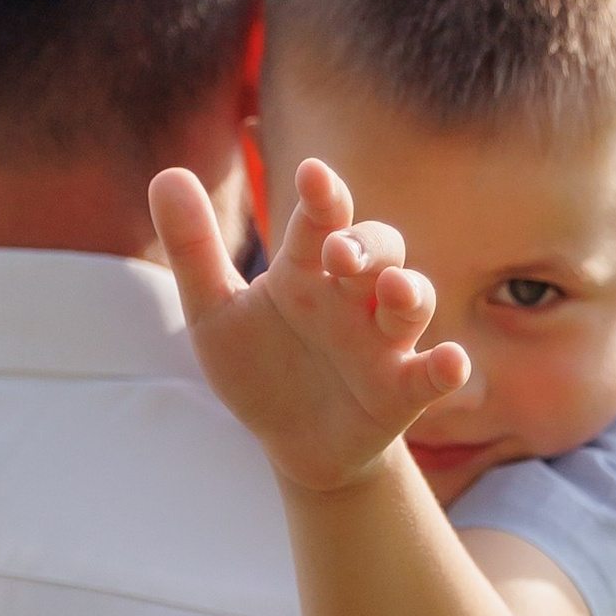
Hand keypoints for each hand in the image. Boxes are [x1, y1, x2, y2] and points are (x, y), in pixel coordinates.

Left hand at [148, 158, 469, 494]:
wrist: (288, 442)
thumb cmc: (258, 366)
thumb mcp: (213, 313)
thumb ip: (194, 250)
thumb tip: (166, 174)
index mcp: (306, 270)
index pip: (321, 221)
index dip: (322, 196)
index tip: (312, 176)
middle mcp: (351, 298)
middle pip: (378, 250)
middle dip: (365, 245)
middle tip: (337, 253)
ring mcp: (382, 343)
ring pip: (413, 301)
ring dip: (409, 291)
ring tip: (395, 290)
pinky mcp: (400, 392)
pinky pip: (431, 374)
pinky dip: (446, 368)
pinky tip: (450, 362)